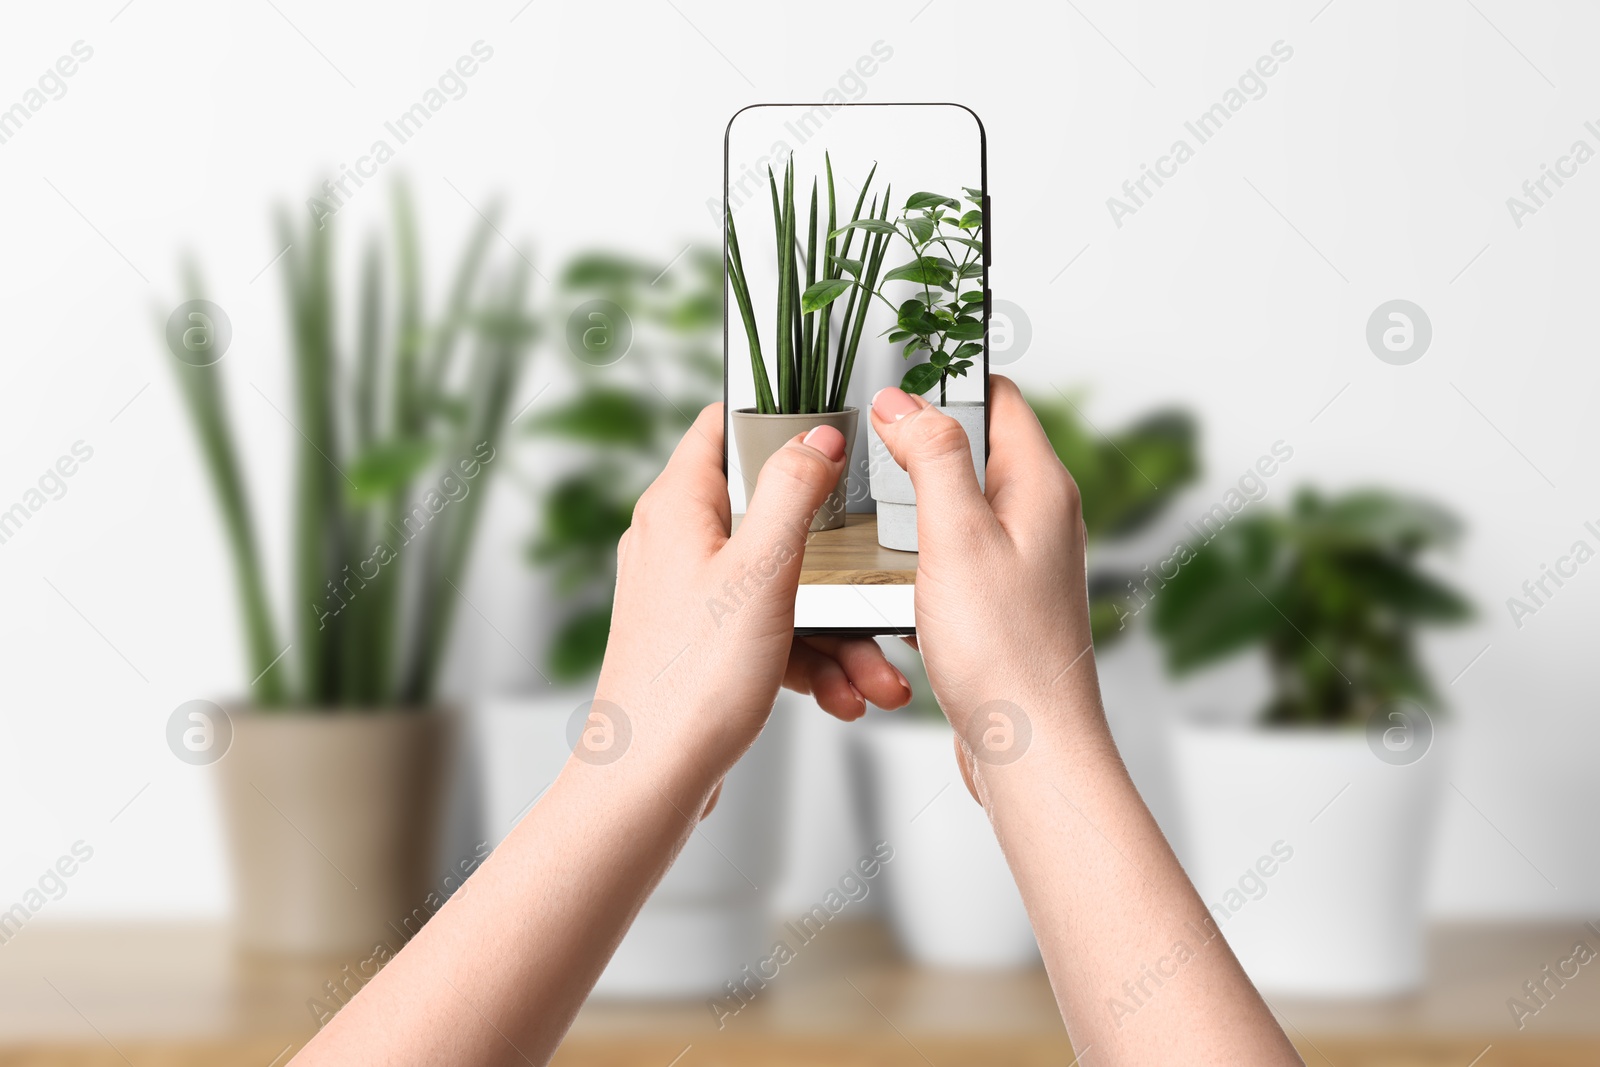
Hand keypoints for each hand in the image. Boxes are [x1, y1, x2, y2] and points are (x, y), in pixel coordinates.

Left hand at [593, 404, 910, 781]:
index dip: (779, 421)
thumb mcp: (761, 571)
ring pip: (781, 586)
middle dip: (835, 561)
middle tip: (876, 583)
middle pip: (771, 518)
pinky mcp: (703, 644)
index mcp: (678, 507)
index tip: (834, 434)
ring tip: (876, 671)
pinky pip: (770, 633)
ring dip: (836, 629)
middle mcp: (676, 543)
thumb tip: (816, 435)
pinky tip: (845, 694)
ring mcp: (689, 596)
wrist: (650, 780)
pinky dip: (810, 660)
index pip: (724, 427)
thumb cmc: (691, 682)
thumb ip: (792, 492)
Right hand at [868, 377, 1101, 793]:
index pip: (997, 397)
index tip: (890, 380)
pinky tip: (887, 581)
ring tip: (868, 517)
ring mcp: (1022, 563)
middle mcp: (1039, 518)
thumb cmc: (1005, 653)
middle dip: (916, 447)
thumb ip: (933, 458)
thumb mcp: (957, 537)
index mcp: (1040, 486)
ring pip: (956, 508)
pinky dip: (916, 561)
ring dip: (911, 511)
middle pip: (972, 449)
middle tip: (864, 450)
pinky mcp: (1001, 604)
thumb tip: (903, 401)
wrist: (1030, 749)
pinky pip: (950, 559)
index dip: (945, 380)